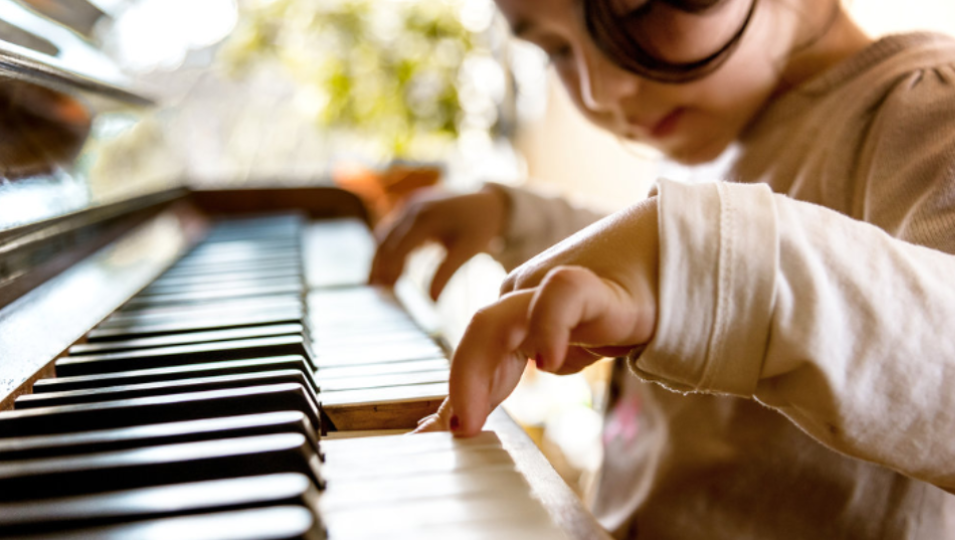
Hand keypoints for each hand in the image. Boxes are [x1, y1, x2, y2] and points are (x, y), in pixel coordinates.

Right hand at [369, 186, 508, 299]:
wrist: (488, 202)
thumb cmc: (479, 227)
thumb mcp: (467, 251)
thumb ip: (446, 275)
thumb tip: (432, 302)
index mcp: (426, 218)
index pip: (399, 246)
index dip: (391, 268)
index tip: (386, 289)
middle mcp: (413, 208)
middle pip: (386, 240)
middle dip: (380, 265)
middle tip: (376, 289)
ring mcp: (410, 205)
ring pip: (385, 234)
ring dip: (380, 257)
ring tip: (377, 282)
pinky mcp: (410, 207)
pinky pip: (392, 229)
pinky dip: (387, 247)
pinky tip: (387, 266)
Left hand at [418, 197, 660, 435]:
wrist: (667, 274)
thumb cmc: (608, 315)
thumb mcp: (557, 354)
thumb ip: (512, 377)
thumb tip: (462, 420)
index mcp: (512, 319)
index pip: (476, 355)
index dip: (460, 395)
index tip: (438, 437)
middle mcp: (522, 300)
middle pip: (478, 336)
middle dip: (460, 386)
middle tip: (453, 434)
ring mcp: (550, 289)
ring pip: (498, 319)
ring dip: (477, 371)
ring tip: (470, 419)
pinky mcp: (590, 285)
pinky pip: (559, 297)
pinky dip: (548, 327)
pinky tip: (548, 362)